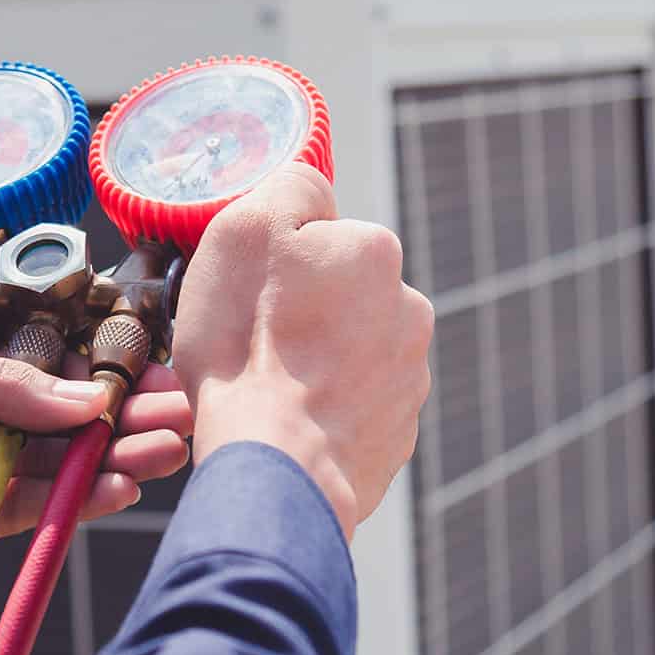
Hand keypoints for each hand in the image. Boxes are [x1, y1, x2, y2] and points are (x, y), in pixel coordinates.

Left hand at [0, 345, 193, 590]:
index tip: (149, 368)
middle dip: (121, 413)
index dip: (96, 369)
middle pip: (60, 418)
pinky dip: (78, 502)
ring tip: (163, 448)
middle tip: (175, 410)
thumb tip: (75, 396)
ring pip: (57, 466)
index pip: (40, 367)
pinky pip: (32, 515)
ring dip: (113, 456)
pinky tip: (118, 485)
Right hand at [172, 163, 433, 539]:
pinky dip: (323, 410)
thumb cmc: (248, 347)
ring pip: (348, 351)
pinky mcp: (397, 435)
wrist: (277, 467)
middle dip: (301, 311)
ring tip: (268, 387)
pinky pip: (352, 407)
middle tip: (251, 341)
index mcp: (377, 252)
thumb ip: (290, 187)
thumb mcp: (245, 230)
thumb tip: (313, 190)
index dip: (276, 260)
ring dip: (314, 361)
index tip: (249, 291)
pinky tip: (288, 421)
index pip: (320, 234)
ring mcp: (409, 377)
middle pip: (338, 294)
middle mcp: (409, 308)